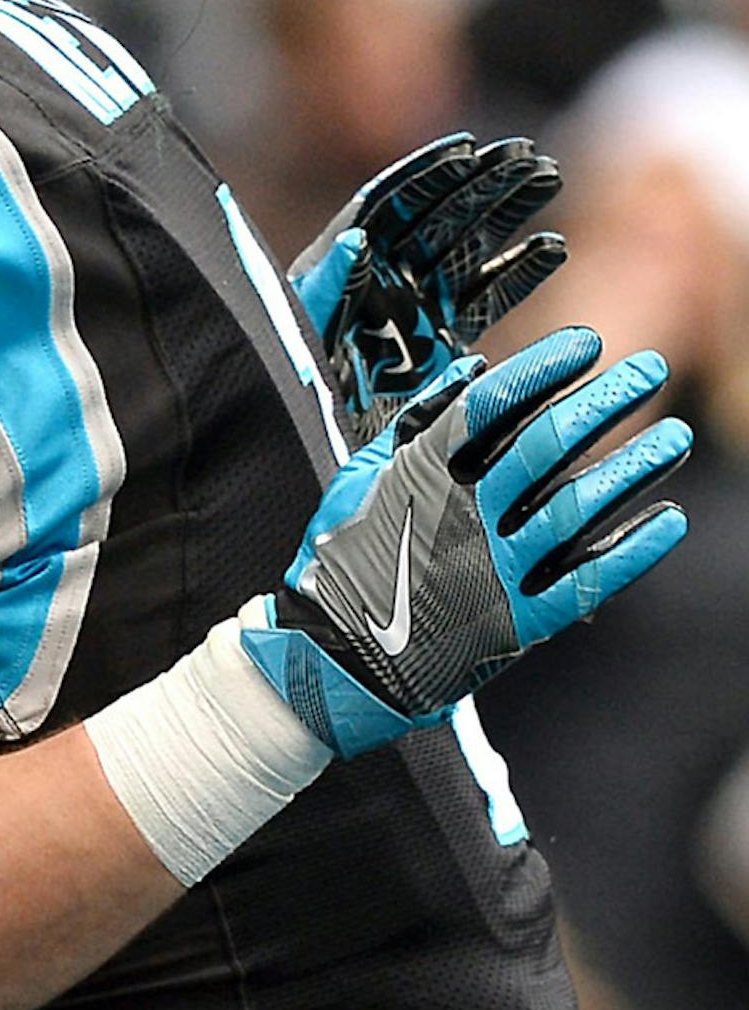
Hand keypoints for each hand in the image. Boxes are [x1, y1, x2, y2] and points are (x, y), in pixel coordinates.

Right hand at [241, 325, 689, 759]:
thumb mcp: (357, 482)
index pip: (491, 406)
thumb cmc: (344, 567)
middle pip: (546, 446)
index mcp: (419, 478)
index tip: (587, 343)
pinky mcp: (514, 623)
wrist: (333, 665)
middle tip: (648, 370)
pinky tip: (668, 518)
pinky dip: (633, 549)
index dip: (543, 369)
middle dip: (604, 402)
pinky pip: (586, 580)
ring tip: (675, 436)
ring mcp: (490, 573)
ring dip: (633, 466)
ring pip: (576, 508)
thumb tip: (473, 369)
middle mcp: (460, 519)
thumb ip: (414, 423)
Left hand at [290, 133, 566, 440]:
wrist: (317, 446)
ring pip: (468, 245)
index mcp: (345, 262)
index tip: (468, 148)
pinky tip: (552, 249)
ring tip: (548, 179)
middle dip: (482, 181)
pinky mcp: (439, 341)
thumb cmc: (298, 388)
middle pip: (438, 213)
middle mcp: (383, 276)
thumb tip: (356, 240)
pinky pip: (484, 297)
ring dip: (507, 212)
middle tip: (529, 155)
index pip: (391, 202)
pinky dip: (518, 273)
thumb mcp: (307, 335)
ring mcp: (414, 306)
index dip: (428, 174)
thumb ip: (330, 288)